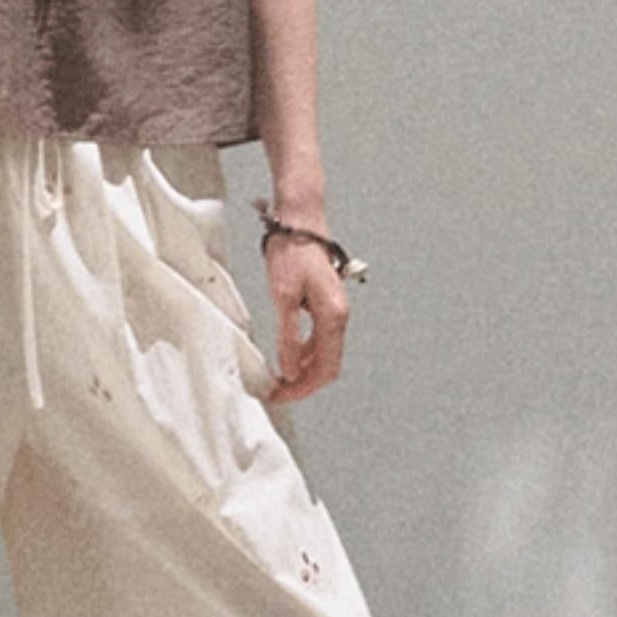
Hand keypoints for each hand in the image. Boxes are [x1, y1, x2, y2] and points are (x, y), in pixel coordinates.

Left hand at [260, 238, 348, 403]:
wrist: (300, 222)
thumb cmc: (291, 253)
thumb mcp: (282, 297)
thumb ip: (288, 336)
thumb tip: (289, 370)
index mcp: (333, 317)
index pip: (325, 368)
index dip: (303, 388)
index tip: (280, 395)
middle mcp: (339, 316)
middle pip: (328, 365)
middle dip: (304, 384)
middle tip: (277, 391)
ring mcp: (335, 311)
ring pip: (324, 353)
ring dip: (303, 370)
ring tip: (277, 377)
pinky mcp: (326, 304)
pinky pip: (319, 339)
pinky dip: (304, 353)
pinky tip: (286, 354)